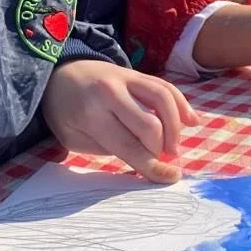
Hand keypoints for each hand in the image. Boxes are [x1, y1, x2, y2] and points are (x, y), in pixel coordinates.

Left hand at [41, 60, 195, 184]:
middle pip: (151, 124)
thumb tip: (147, 161)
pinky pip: (165, 86)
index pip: (130, 144)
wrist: (59, 73)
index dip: (152, 164)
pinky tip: (191, 120)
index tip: (170, 177)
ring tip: (174, 146)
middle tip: (161, 159)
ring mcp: (127, 78)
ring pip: (164, 99)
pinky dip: (181, 104)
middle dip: (160, 148)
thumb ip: (109, 148)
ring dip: (175, 126)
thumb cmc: (64, 113)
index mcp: (92, 113)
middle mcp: (112, 92)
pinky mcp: (137, 73)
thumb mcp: (74, 138)